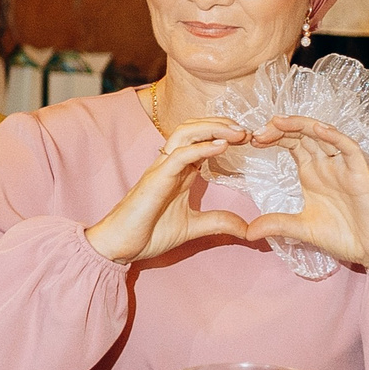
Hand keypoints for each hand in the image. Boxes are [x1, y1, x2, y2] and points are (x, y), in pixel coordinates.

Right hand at [85, 117, 252, 264]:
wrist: (120, 245)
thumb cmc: (149, 233)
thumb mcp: (193, 227)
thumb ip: (218, 223)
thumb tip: (247, 229)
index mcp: (179, 172)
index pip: (201, 141)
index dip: (224, 135)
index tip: (248, 140)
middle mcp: (170, 164)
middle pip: (193, 129)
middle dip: (221, 124)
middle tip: (246, 131)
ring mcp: (161, 169)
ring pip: (185, 134)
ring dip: (213, 128)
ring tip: (237, 132)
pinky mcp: (156, 179)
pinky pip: (180, 156)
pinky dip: (202, 147)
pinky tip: (222, 146)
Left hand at [241, 114, 368, 276]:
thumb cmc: (344, 236)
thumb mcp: (302, 228)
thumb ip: (276, 225)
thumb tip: (247, 232)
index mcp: (312, 173)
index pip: (291, 144)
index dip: (272, 137)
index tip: (251, 140)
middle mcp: (326, 165)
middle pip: (303, 135)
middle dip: (280, 129)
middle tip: (257, 132)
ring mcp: (343, 167)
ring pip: (323, 135)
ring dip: (301, 126)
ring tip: (278, 122)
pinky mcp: (361, 173)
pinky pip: (349, 148)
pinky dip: (335, 136)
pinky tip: (318, 130)